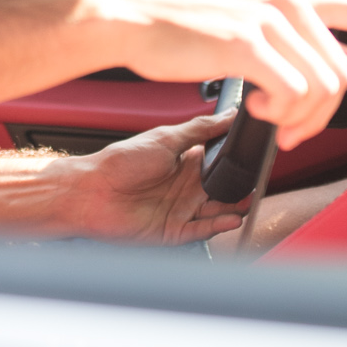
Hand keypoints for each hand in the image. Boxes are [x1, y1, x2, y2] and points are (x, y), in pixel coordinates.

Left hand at [48, 109, 250, 243]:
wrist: (90, 191)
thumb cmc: (119, 163)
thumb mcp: (164, 138)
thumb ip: (199, 130)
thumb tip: (228, 115)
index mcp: (185, 163)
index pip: (219, 163)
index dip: (236, 162)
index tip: (255, 158)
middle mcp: (185, 187)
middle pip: (223, 190)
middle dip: (240, 188)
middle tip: (257, 183)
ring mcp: (180, 210)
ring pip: (217, 212)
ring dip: (234, 208)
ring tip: (248, 202)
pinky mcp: (173, 231)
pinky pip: (202, 230)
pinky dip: (218, 226)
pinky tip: (230, 219)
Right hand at [83, 0, 346, 147]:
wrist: (133, 16)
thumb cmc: (183, 23)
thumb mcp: (249, 16)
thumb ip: (293, 34)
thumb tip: (329, 68)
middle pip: (345, 71)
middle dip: (324, 110)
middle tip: (292, 124)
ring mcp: (271, 20)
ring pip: (323, 88)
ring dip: (299, 115)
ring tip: (268, 113)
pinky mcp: (250, 44)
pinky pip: (292, 94)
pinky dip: (277, 113)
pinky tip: (255, 107)